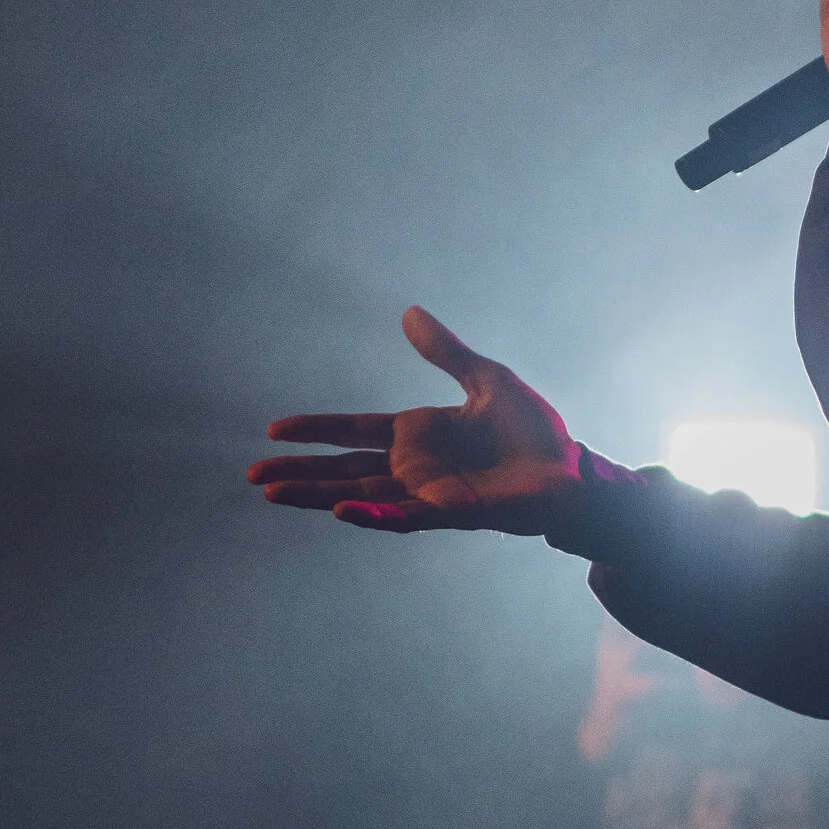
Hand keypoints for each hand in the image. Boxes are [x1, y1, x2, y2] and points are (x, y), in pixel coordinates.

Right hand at [247, 307, 581, 534]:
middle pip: (343, 468)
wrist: (572, 470)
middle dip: (300, 472)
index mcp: (417, 433)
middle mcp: (413, 466)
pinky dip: (371, 514)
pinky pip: (401, 515)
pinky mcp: (449, 511)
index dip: (316, 430)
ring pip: (359, 495)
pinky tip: (340, 510)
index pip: (353, 430)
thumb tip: (408, 313)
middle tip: (256, 474)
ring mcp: (427, 492)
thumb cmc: (534, 431)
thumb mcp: (486, 380)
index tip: (276, 429)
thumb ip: (445, 352)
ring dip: (318, 495)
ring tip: (275, 493)